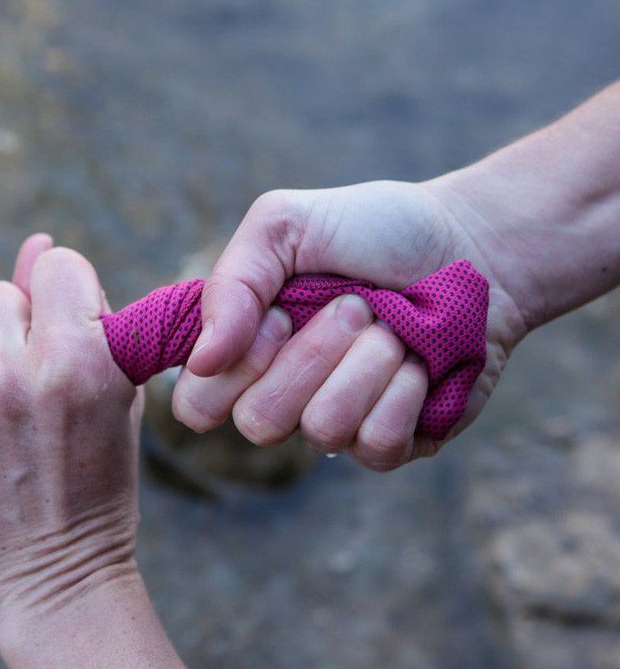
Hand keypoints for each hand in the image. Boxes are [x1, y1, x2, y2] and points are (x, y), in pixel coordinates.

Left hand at [0, 236, 143, 627]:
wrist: (57, 578)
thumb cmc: (100, 484)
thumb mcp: (115, 399)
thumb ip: (81, 320)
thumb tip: (37, 244)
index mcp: (80, 361)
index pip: (58, 268)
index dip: (66, 295)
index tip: (68, 325)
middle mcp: (13, 376)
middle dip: (17, 330)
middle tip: (32, 380)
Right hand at [172, 180, 526, 467]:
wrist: (472, 245)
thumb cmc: (376, 231)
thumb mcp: (287, 224)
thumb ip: (234, 281)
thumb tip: (203, 360)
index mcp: (250, 350)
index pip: (198, 404)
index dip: (237, 365)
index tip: (281, 312)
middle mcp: (286, 394)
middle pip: (258, 423)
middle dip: (311, 355)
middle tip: (351, 307)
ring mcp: (339, 422)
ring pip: (321, 430)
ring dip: (365, 364)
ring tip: (393, 325)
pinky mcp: (392, 442)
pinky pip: (376, 444)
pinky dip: (403, 390)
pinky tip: (421, 361)